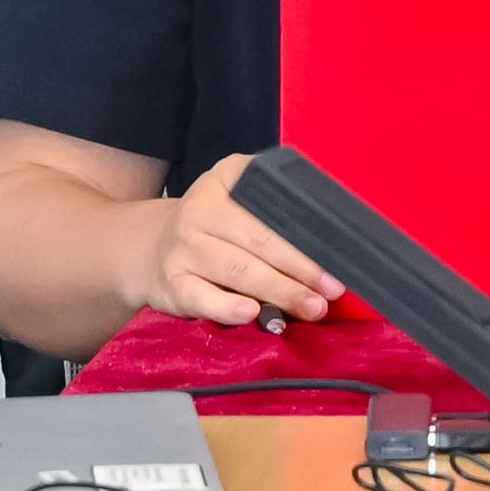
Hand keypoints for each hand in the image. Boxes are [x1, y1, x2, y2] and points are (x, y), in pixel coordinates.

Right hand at [133, 152, 340, 329]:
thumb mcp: (243, 201)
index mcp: (228, 177)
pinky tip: (251, 313)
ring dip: (279, 291)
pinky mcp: (170, 282)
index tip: (339, 252)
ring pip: (236, 269)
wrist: (151, 247)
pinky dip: (227, 306)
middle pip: (260, 239)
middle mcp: (201, 208)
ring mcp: (183, 246)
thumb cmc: (219, 227)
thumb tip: (337, 235)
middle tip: (333, 289)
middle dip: (302, 267)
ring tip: (311, 307)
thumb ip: (283, 208)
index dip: (309, 230)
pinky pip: (200, 296)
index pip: (275, 203)